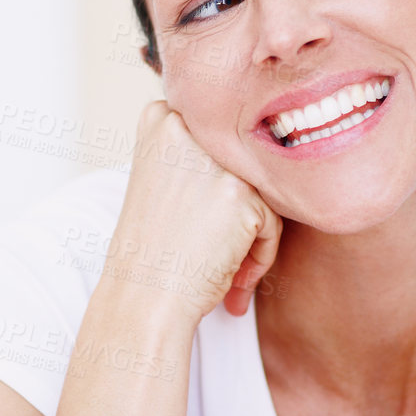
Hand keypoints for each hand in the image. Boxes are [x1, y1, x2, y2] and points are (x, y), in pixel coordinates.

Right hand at [108, 100, 281, 321]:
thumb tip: (270, 138)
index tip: (205, 218)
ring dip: (253, 236)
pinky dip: (261, 255)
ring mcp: (213, 158)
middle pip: (243, 162)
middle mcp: (186, 127)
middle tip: (217, 249)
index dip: (221, 182)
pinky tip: (234, 280)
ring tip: (230, 273)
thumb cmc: (152, 251)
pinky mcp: (239, 192)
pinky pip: (272, 222)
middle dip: (241, 209)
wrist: (142, 299)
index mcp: (161, 116)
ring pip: (262, 190)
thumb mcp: (164, 180)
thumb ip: (201, 155)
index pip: (222, 135)